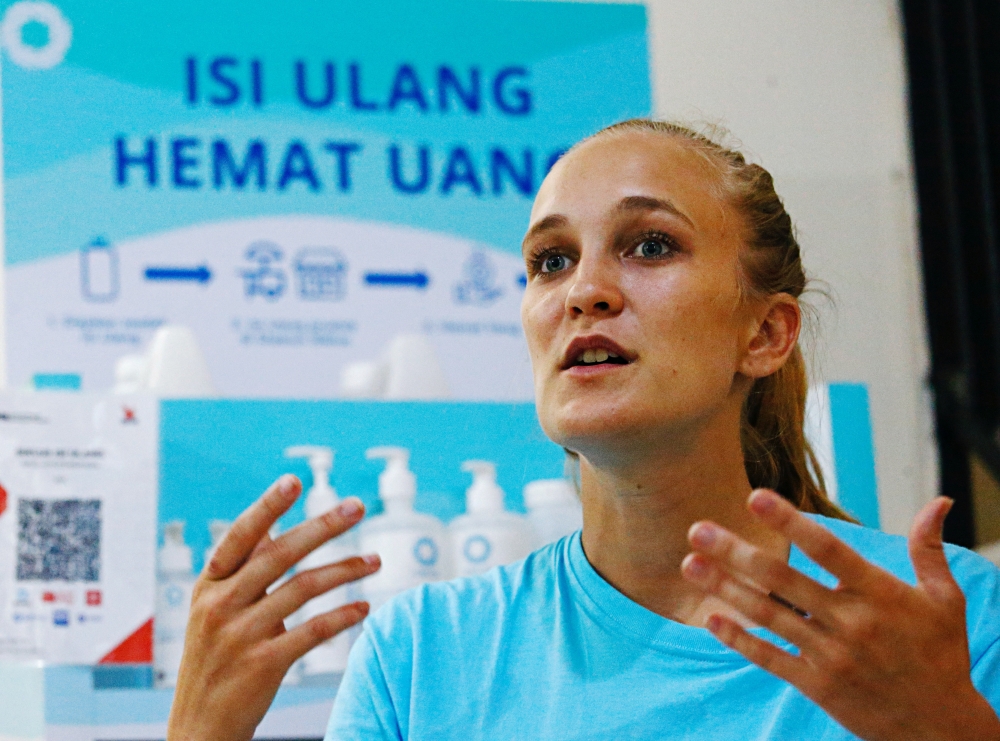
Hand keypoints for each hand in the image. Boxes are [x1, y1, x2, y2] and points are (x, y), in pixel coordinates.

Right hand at [166, 474, 380, 740]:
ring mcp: (240, 636)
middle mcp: (220, 605)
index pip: (238, 537)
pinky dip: (343, 616)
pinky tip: (364, 606)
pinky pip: (313, 631)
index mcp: (208, 585)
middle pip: (279, 555)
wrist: (200, 727)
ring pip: (302, 589)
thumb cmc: (215, 658)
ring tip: (376, 560)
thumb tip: (272, 521)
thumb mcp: (214, 608)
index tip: (293, 480)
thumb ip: (243, 568)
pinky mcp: (263, 664)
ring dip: (345, 570)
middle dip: (322, 526)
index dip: (266, 507)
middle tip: (357, 506)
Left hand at [681, 490, 999, 740]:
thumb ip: (929, 550)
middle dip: (735, 552)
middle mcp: (851, 622)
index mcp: (880, 594)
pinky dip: (738, 638)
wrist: (941, 729)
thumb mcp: (946, 601)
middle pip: (782, 579)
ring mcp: (831, 655)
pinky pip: (769, 658)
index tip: (754, 497)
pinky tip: (710, 618)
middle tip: (697, 529)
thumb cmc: (941, 656)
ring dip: (724, 588)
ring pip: (767, 615)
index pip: (828, 549)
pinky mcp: (817, 685)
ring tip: (689, 564)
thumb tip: (940, 502)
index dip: (789, 522)